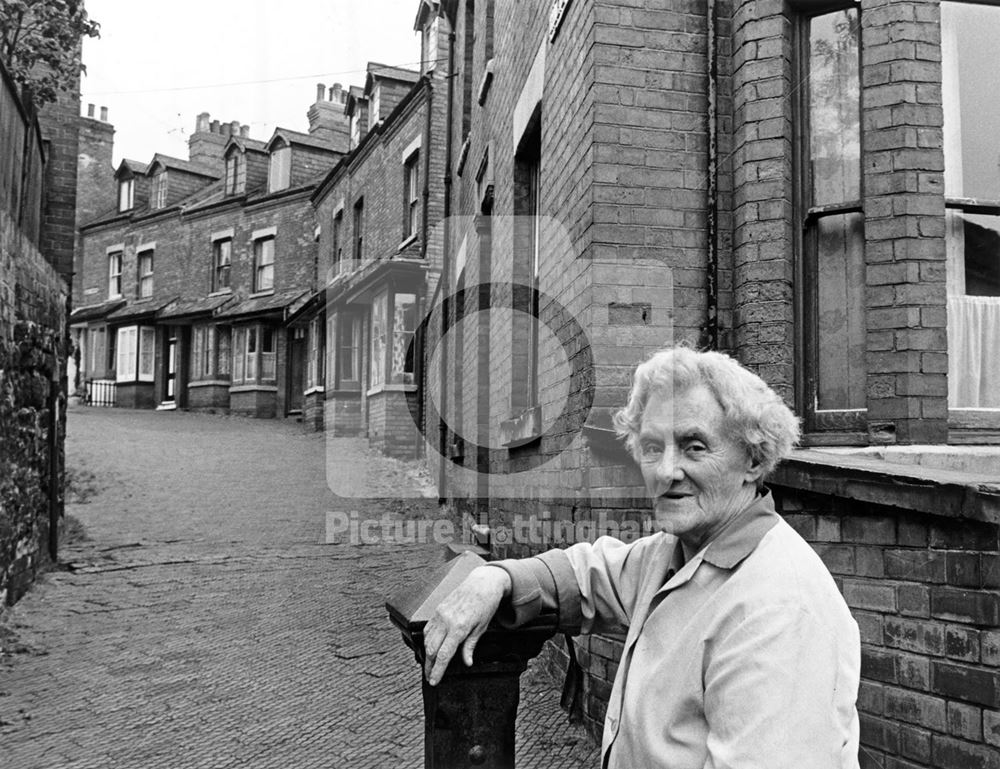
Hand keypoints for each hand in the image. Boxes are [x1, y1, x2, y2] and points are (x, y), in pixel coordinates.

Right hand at [423, 566, 511, 685]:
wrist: (482, 583)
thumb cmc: (485, 604)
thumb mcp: (482, 628)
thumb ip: (470, 646)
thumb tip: (467, 662)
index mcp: (459, 627)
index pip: (444, 655)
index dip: (438, 670)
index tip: (434, 681)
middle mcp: (446, 620)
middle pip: (432, 649)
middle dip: (429, 666)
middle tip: (430, 678)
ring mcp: (440, 614)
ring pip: (427, 639)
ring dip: (427, 654)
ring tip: (429, 666)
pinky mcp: (438, 609)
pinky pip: (428, 628)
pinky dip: (427, 640)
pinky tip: (429, 648)